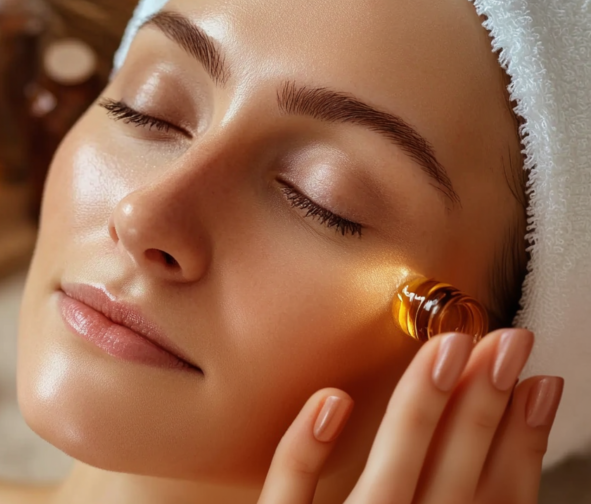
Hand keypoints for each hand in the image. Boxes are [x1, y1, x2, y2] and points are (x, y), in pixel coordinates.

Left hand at [258, 329, 563, 503]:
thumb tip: (500, 465)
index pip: (493, 503)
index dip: (522, 444)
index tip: (541, 383)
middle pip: (451, 483)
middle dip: (483, 410)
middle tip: (507, 343)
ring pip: (385, 481)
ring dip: (418, 414)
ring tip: (446, 349)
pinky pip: (289, 499)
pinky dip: (306, 453)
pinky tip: (331, 400)